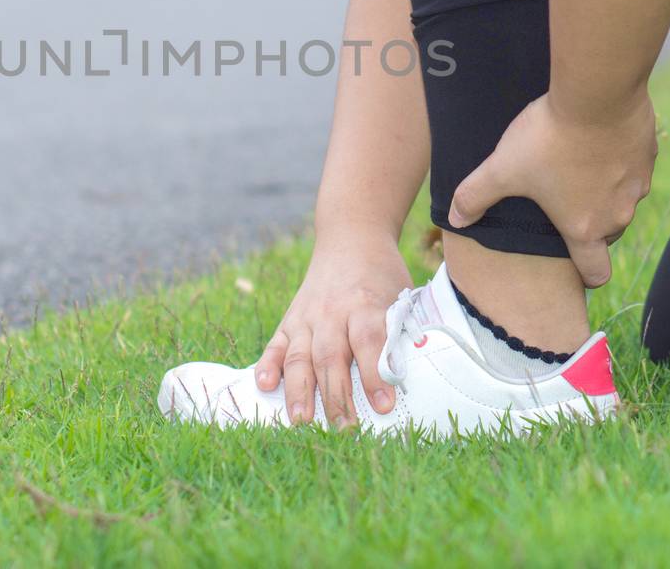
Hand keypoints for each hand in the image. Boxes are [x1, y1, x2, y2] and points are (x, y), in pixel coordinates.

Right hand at [254, 238, 411, 426]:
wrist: (350, 239)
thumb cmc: (382, 276)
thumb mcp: (400, 297)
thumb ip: (397, 334)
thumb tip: (405, 379)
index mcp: (364, 304)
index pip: (369, 341)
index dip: (375, 374)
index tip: (384, 406)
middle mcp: (331, 311)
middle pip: (331, 356)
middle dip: (336, 396)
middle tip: (344, 430)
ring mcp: (306, 316)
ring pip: (300, 356)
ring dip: (299, 390)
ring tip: (301, 422)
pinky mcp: (290, 320)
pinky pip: (276, 345)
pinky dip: (268, 365)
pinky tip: (264, 386)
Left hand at [447, 91, 656, 287]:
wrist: (598, 93)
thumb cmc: (549, 138)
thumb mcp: (502, 168)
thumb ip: (475, 196)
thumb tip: (455, 218)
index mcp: (585, 228)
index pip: (596, 273)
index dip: (586, 275)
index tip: (574, 265)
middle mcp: (618, 214)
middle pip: (606, 233)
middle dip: (587, 224)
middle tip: (560, 202)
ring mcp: (639, 184)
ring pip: (621, 199)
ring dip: (603, 190)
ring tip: (575, 165)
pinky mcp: (649, 154)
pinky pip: (633, 167)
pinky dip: (617, 160)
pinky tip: (595, 139)